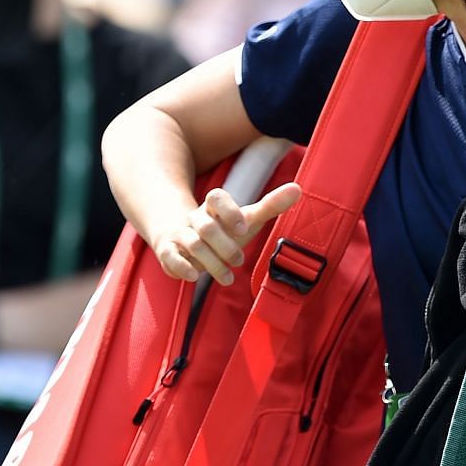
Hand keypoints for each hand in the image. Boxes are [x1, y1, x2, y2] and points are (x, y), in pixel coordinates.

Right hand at [151, 182, 302, 284]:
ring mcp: (179, 234)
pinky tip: (194, 277)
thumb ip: (271, 205)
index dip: (229, 211)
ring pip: (192, 244)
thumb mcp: (247, 218)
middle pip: (206, 227)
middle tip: (239, 260)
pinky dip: (181, 267)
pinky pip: (170, 256)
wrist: (182, 237)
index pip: (216, 197)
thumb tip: (298, 188)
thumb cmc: (223, 229)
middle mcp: (194, 218)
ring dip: (211, 263)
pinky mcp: (168, 251)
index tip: (243, 228)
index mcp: (213, 207)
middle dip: (225, 247)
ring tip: (228, 277)